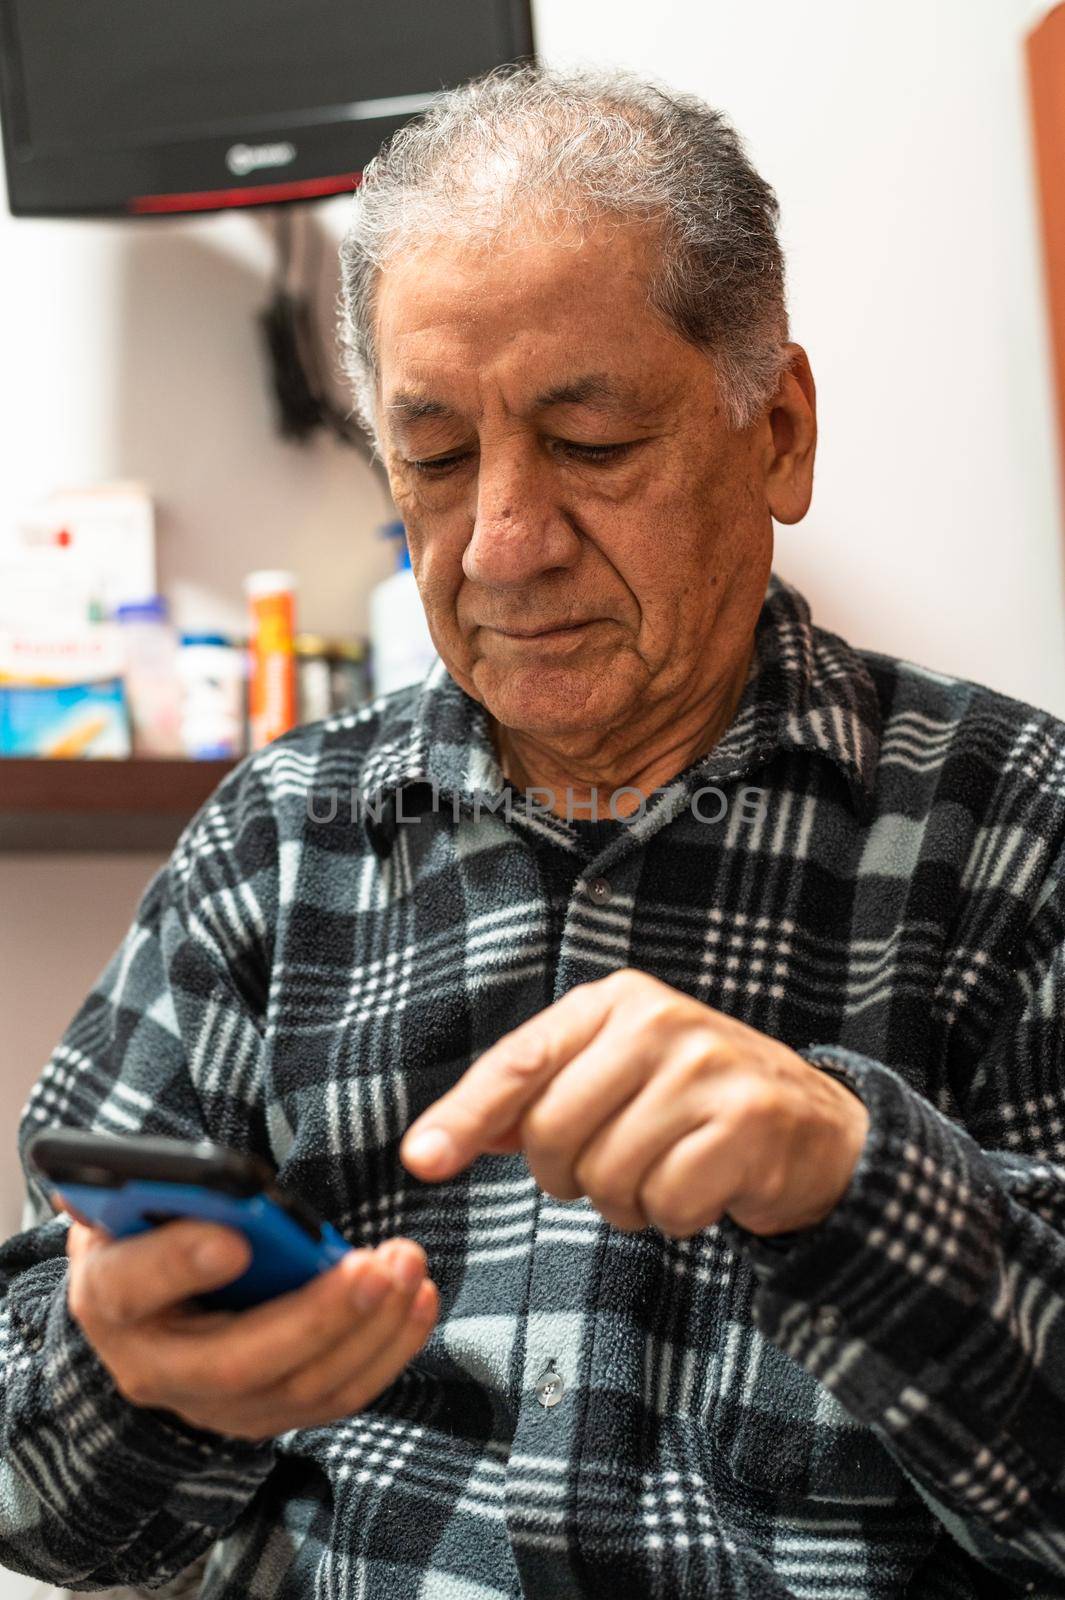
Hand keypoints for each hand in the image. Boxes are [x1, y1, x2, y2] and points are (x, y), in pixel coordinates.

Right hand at [64, 1216, 438, 1439]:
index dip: (181, 1264)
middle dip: (317, 1315)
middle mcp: (156, 1369)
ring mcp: (215, 1406)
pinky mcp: (269, 1416)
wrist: (151, 1300)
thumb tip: (205, 1175)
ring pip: (302, 1387)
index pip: (133, 1286)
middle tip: (375, 1265)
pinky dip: (387, 1350)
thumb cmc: (151, 1228)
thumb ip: (167, 1187)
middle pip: (240, 1361)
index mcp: (110, 1297)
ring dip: (369, 1329)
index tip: (236, 1239)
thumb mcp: (142, 1200)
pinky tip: (420, 1300)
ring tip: (408, 1266)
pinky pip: (338, 1397)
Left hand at [399, 968, 868, 1238]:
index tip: (420, 1160)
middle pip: (552, 1134)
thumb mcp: (612, 1078)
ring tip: (666, 1172)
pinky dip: (675, 1218)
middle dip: (568, 1176)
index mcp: (616, 1002)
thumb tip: (436, 1140)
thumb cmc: (692, 1105)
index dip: (463, 1115)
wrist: (815, 1127)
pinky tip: (704, 1188)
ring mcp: (707, 1069)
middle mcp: (659, 1021)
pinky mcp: (747, 1124)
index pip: (519, 1060)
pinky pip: (666, 1206)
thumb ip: (531, 1102)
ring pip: (606, 1177)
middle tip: (613, 1167)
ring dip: (626, 1202)